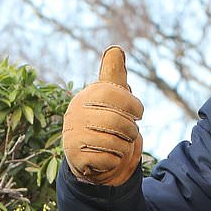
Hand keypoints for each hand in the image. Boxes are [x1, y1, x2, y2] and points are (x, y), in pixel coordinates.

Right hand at [62, 45, 144, 185]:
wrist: (92, 158)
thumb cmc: (107, 123)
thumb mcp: (112, 98)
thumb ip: (115, 77)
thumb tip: (116, 49)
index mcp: (88, 95)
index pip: (118, 94)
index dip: (135, 106)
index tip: (137, 113)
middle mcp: (76, 112)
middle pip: (120, 122)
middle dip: (131, 132)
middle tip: (127, 134)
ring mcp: (73, 135)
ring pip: (117, 143)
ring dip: (124, 148)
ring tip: (116, 145)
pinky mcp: (75, 157)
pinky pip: (109, 160)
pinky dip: (114, 162)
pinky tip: (105, 158)